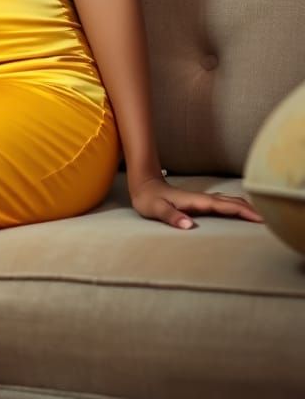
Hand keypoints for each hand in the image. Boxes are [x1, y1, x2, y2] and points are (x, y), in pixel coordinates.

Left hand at [129, 176, 263, 229]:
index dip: (242, 210)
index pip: (223, 206)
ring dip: (243, 207)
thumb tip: (189, 226)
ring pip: (227, 201)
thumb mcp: (156, 209)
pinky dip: (234, 207)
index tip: (259, 218)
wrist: (142, 184)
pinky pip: (221, 204)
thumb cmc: (148, 198)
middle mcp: (200, 199)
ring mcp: (200, 199)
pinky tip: (237, 211)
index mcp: (195, 201)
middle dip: (249, 209)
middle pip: (230, 202)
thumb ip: (171, 216)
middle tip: (268, 220)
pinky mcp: (197, 202)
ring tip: (259, 216)